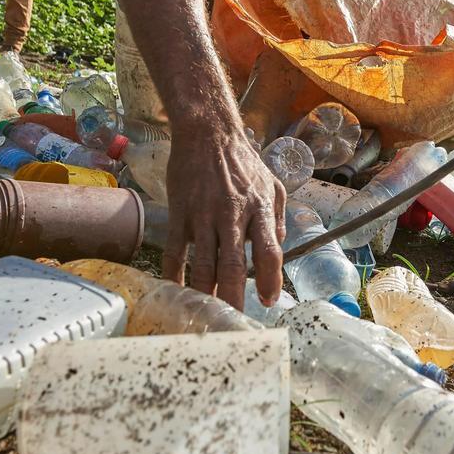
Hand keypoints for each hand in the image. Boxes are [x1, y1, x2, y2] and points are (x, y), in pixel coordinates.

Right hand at [163, 123, 285, 309]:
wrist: (207, 133)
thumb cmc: (242, 160)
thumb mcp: (272, 184)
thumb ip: (278, 218)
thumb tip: (279, 249)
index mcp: (259, 209)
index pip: (270, 252)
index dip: (271, 280)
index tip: (269, 301)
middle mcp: (232, 215)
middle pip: (234, 265)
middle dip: (235, 297)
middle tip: (234, 321)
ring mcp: (203, 216)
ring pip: (203, 264)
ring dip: (205, 293)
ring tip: (207, 313)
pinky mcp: (179, 214)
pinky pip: (174, 251)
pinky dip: (174, 275)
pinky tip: (176, 291)